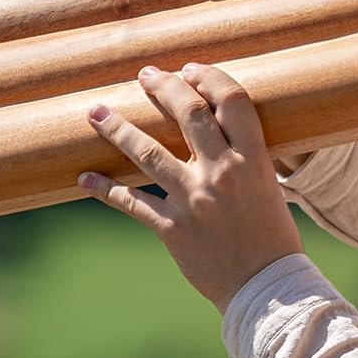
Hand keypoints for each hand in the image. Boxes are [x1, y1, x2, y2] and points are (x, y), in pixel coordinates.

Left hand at [80, 63, 304, 312]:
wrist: (265, 287)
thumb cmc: (272, 236)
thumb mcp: (267, 186)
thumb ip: (243, 157)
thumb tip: (218, 130)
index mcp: (253, 160)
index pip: (232, 100)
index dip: (209, 77)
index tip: (190, 69)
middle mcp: (222, 174)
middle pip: (188, 113)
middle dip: (163, 87)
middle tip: (145, 75)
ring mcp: (194, 200)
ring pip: (147, 151)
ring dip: (118, 128)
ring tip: (96, 112)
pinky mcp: (172, 228)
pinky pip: (131, 202)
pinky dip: (105, 190)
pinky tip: (84, 179)